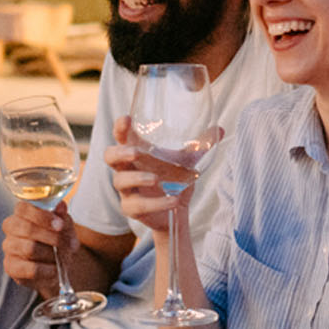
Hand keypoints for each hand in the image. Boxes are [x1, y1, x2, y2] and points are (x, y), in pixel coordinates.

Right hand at [1, 200, 76, 295]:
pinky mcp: (10, 266)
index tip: (60, 225)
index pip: (23, 208)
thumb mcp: (65, 228)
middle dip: (51, 237)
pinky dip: (47, 270)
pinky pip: (30, 268)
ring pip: (29, 248)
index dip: (42, 216)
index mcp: (22, 213)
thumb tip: (61, 206)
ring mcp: (9, 247)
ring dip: (51, 254)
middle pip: (26, 228)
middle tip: (67, 245)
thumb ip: (63, 217)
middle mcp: (11, 227)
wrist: (57, 266)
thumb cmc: (58, 241)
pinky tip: (54, 269)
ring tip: (61, 259)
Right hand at [106, 117, 220, 230]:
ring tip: (157, 179)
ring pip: (120, 181)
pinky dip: (156, 203)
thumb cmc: (173, 179)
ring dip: (137, 178)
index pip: (121, 136)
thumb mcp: (186, 162)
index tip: (127, 119)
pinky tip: (173, 200)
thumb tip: (219, 129)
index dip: (120, 128)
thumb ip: (199, 146)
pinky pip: (138, 205)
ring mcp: (126, 189)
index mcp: (136, 152)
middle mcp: (126, 169)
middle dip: (119, 153)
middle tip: (136, 152)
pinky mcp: (131, 208)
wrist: (175, 209)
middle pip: (109, 156)